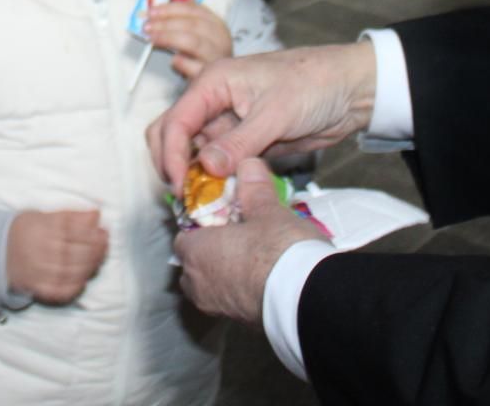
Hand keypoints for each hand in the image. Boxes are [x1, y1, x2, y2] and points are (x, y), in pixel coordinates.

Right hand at [7, 208, 108, 303]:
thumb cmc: (23, 231)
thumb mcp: (43, 215)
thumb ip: (71, 215)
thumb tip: (96, 214)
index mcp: (43, 229)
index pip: (77, 233)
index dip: (95, 233)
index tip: (103, 231)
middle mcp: (43, 251)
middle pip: (79, 253)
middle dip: (97, 249)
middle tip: (104, 244)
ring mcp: (41, 272)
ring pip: (74, 272)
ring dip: (91, 266)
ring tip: (98, 259)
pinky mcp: (39, 288)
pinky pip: (63, 291)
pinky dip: (77, 286)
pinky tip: (84, 278)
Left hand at [143, 3, 233, 78]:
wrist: (219, 80)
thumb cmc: (204, 56)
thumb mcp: (197, 35)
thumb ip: (180, 20)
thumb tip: (155, 11)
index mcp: (216, 23)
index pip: (192, 9)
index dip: (169, 9)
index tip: (151, 11)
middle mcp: (220, 38)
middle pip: (192, 24)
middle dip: (166, 23)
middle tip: (147, 26)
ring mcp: (218, 57)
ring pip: (193, 43)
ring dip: (169, 38)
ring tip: (153, 39)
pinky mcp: (211, 75)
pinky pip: (196, 67)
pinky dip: (183, 62)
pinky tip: (173, 60)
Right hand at [146, 43, 377, 190]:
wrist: (348, 89)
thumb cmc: (314, 83)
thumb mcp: (276, 113)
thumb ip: (239, 142)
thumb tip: (206, 167)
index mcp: (213, 82)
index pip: (175, 121)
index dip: (172, 156)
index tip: (180, 186)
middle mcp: (213, 101)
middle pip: (172, 134)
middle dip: (173, 165)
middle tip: (186, 196)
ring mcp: (227, 122)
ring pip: (193, 152)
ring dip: (194, 175)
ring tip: (205, 200)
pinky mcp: (242, 141)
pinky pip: (217, 163)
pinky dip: (215, 179)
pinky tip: (223, 195)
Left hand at [175, 158, 328, 325]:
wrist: (306, 299)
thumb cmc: (276, 250)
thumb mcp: (267, 209)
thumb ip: (254, 188)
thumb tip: (247, 165)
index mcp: (196, 253)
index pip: (183, 236)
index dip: (201, 225)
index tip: (222, 216)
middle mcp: (199, 285)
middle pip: (196, 264)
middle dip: (213, 252)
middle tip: (240, 235)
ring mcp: (219, 309)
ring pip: (213, 286)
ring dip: (228, 273)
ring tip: (256, 256)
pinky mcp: (242, 324)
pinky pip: (234, 302)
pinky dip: (244, 290)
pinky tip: (267, 277)